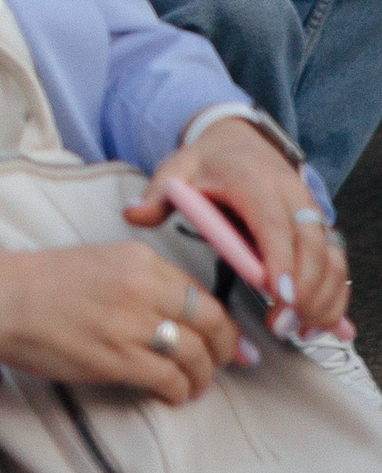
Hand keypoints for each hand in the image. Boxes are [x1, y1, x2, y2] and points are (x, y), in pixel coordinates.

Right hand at [0, 241, 240, 403]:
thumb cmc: (37, 282)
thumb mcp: (99, 262)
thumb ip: (143, 281)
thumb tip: (183, 315)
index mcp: (138, 258)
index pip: (200, 292)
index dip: (219, 322)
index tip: (225, 340)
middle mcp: (141, 286)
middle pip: (211, 322)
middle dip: (224, 350)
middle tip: (222, 364)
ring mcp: (130, 323)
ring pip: (196, 355)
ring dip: (203, 377)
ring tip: (193, 385)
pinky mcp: (117, 358)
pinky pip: (171, 380)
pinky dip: (179, 392)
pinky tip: (171, 394)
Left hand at [126, 117, 350, 338]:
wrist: (240, 142)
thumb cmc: (207, 162)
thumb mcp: (177, 169)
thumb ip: (158, 194)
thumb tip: (133, 215)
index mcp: (254, 181)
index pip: (274, 222)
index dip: (280, 258)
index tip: (278, 294)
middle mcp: (291, 196)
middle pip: (311, 246)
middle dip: (304, 289)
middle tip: (282, 325)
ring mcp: (310, 213)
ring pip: (331, 257)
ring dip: (323, 297)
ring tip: (300, 330)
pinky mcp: (319, 229)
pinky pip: (337, 263)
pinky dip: (336, 295)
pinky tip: (328, 326)